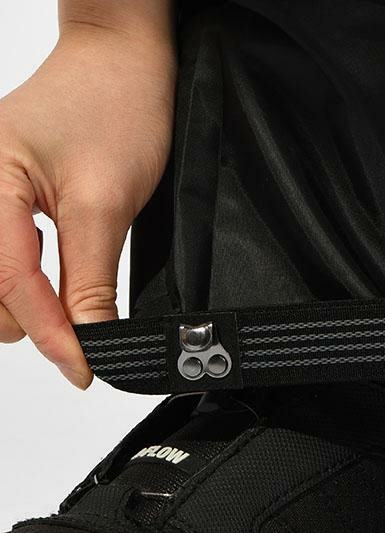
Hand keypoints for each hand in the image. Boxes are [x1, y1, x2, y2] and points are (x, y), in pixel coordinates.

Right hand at [0, 22, 175, 387]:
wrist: (125, 62)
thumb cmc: (115, 106)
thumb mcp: (105, 204)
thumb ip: (90, 279)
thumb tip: (89, 339)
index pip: (12, 284)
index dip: (53, 335)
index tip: (85, 370)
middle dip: (38, 321)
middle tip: (83, 344)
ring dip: (35, 306)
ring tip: (76, 314)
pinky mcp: (8, 198)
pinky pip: (9, 257)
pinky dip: (35, 284)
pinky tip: (60, 286)